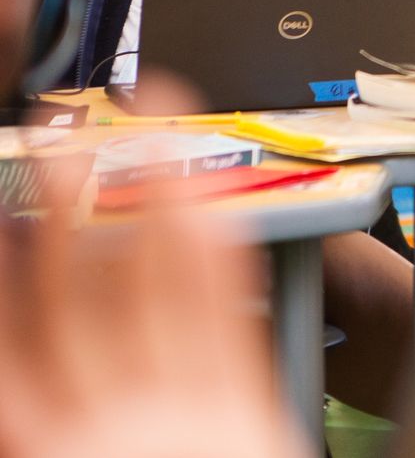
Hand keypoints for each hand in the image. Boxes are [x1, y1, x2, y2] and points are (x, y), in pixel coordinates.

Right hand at [0, 164, 308, 457]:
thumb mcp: (68, 455)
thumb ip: (42, 408)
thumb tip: (27, 349)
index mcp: (43, 448)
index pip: (7, 346)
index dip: (1, 277)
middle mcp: (105, 425)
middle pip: (78, 296)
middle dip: (65, 213)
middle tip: (57, 144)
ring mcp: (180, 408)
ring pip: (159, 286)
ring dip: (148, 201)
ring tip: (139, 135)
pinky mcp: (244, 401)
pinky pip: (225, 310)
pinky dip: (210, 246)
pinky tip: (204, 197)